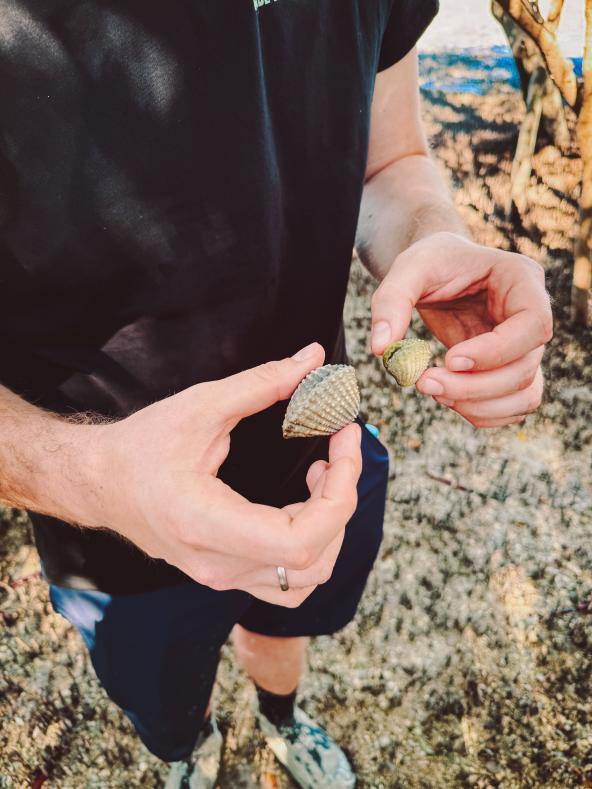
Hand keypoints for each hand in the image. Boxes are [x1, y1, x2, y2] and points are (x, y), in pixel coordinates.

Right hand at [83, 343, 361, 606]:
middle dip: (342, 499)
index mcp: (207, 525)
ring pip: (307, 578)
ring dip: (331, 526)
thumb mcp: (200, 405)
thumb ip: (262, 382)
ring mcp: (220, 577)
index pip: (302, 540)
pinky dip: (311, 543)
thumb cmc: (140, 446)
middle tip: (340, 446)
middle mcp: (217, 565)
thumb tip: (313, 358)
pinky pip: (287, 579)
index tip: (344, 439)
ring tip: (323, 475)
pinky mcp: (225, 573)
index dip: (340, 490)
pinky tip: (302, 501)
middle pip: (314, 560)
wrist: (99, 482)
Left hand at [370, 232, 552, 427]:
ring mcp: (525, 347)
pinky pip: (512, 406)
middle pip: (524, 367)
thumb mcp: (409, 268)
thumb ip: (391, 301)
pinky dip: (481, 413)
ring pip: (524, 394)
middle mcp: (533, 315)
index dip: (496, 350)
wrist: (438, 270)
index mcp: (522, 279)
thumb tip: (380, 348)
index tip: (450, 359)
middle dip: (473, 386)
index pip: (533, 324)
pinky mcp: (510, 370)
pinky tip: (447, 399)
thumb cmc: (431, 261)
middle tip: (424, 382)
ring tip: (432, 389)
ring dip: (478, 405)